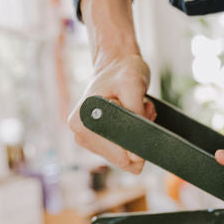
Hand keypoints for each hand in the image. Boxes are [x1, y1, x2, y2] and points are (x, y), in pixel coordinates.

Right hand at [68, 54, 154, 173]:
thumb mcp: (134, 87)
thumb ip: (136, 119)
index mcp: (83, 123)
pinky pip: (122, 152)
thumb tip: (136, 157)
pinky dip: (132, 137)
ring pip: (125, 157)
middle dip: (138, 138)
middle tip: (142, 109)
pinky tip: (132, 116)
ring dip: (136, 136)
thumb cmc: (125, 71)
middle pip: (122, 159)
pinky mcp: (96, 141)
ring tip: (137, 109)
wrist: (117, 64)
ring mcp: (87, 139)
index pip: (119, 156)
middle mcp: (80, 134)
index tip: (143, 113)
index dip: (139, 143)